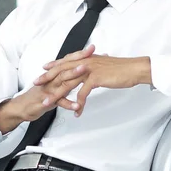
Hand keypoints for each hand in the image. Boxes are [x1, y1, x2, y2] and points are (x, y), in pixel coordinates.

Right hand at [0, 48, 94, 133]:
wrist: (21, 107)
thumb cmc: (39, 95)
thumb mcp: (54, 85)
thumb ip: (66, 79)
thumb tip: (78, 73)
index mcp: (54, 75)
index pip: (68, 61)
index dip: (79, 55)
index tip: (91, 48)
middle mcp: (51, 79)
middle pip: (66, 66)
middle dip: (78, 59)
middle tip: (91, 53)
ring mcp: (48, 89)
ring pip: (62, 81)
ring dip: (73, 75)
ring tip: (85, 71)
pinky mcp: (46, 101)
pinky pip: (58, 102)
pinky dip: (68, 104)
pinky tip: (77, 105)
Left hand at [34, 46, 151, 115]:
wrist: (134, 69)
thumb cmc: (121, 68)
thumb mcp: (103, 65)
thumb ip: (93, 66)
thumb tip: (88, 69)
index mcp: (85, 58)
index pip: (65, 62)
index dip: (53, 66)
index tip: (42, 71)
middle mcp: (84, 62)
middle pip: (61, 70)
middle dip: (47, 78)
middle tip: (36, 84)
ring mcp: (88, 70)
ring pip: (68, 83)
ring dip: (57, 95)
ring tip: (47, 103)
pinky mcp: (95, 79)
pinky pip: (83, 93)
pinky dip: (78, 104)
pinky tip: (76, 112)